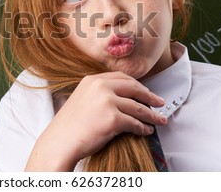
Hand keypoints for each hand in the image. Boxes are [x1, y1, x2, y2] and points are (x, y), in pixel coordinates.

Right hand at [25, 72, 166, 170]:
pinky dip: (143, 128)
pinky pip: (134, 123)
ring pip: (137, 107)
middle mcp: (100, 86)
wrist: (60, 142)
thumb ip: (99, 93)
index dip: (137, 85)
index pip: (122, 77)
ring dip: (151, 115)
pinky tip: (146, 131)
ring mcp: (106, 101)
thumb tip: (122, 98)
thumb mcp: (81, 99)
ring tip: (160, 120)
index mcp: (92, 80)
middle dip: (149, 96)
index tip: (146, 91)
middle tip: (160, 103)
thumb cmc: (69, 126)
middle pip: (133, 88)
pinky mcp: (112, 119)